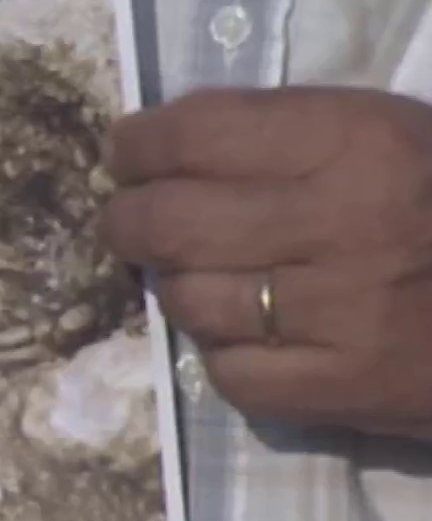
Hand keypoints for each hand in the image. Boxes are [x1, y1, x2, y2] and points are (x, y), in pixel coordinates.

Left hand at [100, 86, 431, 438]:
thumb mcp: (396, 139)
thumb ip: (289, 136)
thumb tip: (166, 143)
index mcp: (359, 138)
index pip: (194, 133)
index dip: (138, 143)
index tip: (123, 153)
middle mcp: (341, 218)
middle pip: (169, 220)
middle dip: (127, 220)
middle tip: (125, 220)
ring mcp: (339, 309)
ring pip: (189, 298)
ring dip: (176, 287)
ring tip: (193, 275)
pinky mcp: (341, 387)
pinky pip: (228, 370)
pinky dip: (222, 352)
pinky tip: (247, 335)